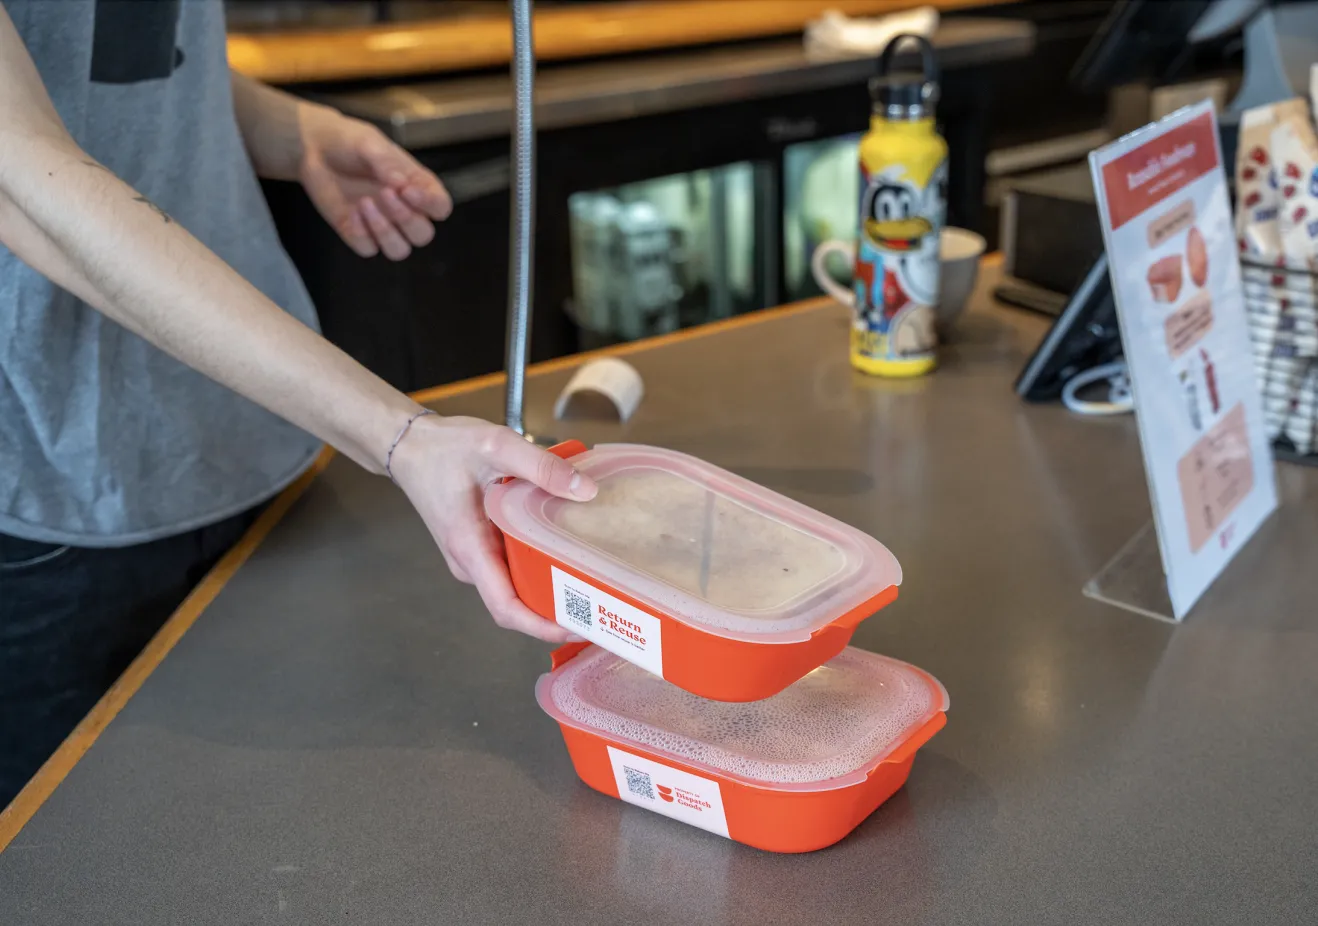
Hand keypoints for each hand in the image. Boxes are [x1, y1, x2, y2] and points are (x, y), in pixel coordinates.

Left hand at [297, 104, 452, 260]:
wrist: (313, 149)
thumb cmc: (349, 142)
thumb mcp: (370, 143)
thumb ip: (387, 163)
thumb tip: (402, 183)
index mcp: (417, 187)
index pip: (440, 207)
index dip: (430, 204)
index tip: (406, 190)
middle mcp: (404, 210)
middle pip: (422, 235)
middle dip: (406, 219)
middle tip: (384, 194)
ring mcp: (381, 225)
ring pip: (399, 250)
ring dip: (385, 232)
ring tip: (365, 203)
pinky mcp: (358, 234)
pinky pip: (368, 249)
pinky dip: (361, 234)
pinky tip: (351, 211)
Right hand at [387, 415, 597, 641]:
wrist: (408, 444)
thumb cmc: (443, 446)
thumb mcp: (495, 445)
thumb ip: (541, 466)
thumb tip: (586, 490)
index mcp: (470, 548)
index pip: (505, 607)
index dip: (542, 626)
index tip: (578, 627)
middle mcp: (471, 562)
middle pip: (517, 602)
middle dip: (557, 610)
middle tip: (602, 602)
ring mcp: (474, 556)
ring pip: (515, 584)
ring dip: (550, 587)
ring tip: (593, 579)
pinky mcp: (479, 545)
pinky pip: (511, 565)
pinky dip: (538, 564)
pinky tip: (565, 549)